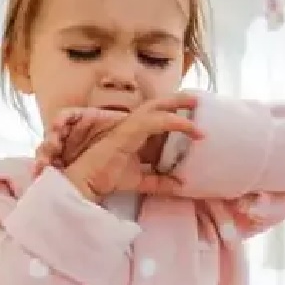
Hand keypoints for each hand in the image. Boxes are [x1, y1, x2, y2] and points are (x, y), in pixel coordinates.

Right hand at [42, 94, 201, 200]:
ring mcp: (129, 126)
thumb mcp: (140, 181)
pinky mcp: (128, 131)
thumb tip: (181, 186)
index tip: (195, 118)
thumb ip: (159, 182)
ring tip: (196, 102)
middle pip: (157, 105)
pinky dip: (175, 122)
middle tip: (198, 98)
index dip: (175, 114)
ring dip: (178, 103)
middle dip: (178, 99)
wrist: (86, 181)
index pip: (156, 118)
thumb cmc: (106, 177)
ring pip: (157, 107)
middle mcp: (132, 126)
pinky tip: (190, 126)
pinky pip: (155, 121)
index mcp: (135, 134)